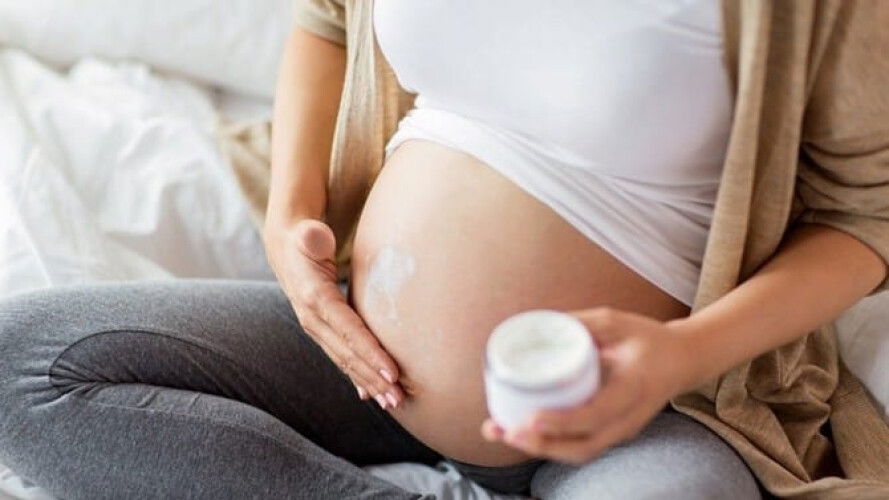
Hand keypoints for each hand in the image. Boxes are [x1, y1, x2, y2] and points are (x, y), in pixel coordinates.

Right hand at [264, 218, 404, 409]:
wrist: (284, 250)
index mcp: (314, 298)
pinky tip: (373, 395)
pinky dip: (358, 377)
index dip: (369, 351)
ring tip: (393, 402)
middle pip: (348, 353)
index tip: (392, 371)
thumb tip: (314, 235)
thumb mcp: (306, 232)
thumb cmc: (304, 238)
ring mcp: (317, 329)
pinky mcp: (323, 333)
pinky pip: (341, 358)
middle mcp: (313, 320)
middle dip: (373, 377)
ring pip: (345, 361)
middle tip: (399, 397)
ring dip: (369, 383)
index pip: (347, 329)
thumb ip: (311, 235)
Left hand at [481, 307, 695, 463]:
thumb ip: (581, 323)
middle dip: (540, 445)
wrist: (682, 361)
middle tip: (504, 430)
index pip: (596, 414)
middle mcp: (628, 418)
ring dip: (537, 448)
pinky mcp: (611, 432)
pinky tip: (517, 432)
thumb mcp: (618, 321)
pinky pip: (578, 447)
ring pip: (578, 453)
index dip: (562, 421)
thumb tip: (536, 323)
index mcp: (633, 388)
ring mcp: (621, 430)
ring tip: (498, 432)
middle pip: (582, 447)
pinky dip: (547, 444)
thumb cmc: (648, 338)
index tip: (531, 418)